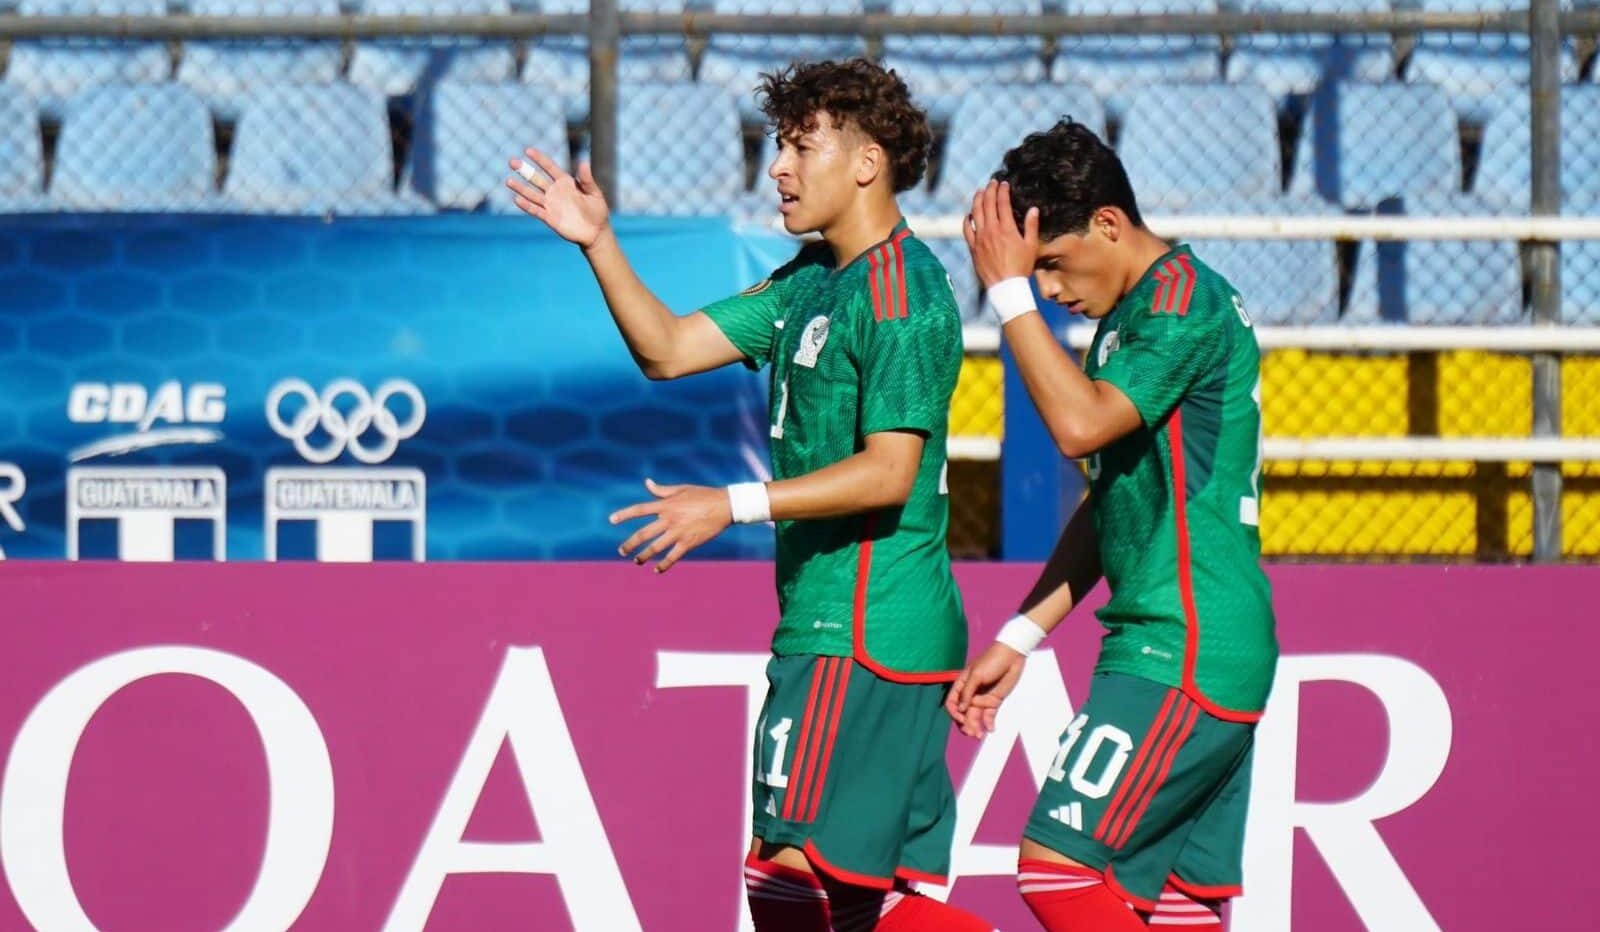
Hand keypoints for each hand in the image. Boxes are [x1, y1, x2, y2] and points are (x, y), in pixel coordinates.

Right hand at [506, 147, 610, 248]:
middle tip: (511, 161)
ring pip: (532, 194)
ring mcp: (551, 205)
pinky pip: (536, 210)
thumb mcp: (594, 193)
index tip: (527, 150)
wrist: (596, 232)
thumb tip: (583, 161)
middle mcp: (555, 192)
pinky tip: (516, 199)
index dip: (539, 159)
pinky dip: (526, 206)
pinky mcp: (549, 218)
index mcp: (566, 182)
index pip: (550, 167)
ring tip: (508, 181)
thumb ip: (587, 179)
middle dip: (524, 170)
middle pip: (536, 179)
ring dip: (520, 188)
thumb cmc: (597, 210)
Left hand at [609, 479, 731, 572]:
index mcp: (666, 505)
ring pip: (655, 548)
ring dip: (643, 556)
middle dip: (630, 544)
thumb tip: (647, 482)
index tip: (611, 520)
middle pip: (643, 534)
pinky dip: (663, 565)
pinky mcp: (688, 543)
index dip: (624, 514)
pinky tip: (656, 570)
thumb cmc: (703, 495)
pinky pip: (672, 557)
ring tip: (636, 561)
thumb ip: (662, 490)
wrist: (725, 506)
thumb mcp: (681, 489)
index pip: (639, 510)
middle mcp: (669, 519)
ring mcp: (678, 532)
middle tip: (621, 551)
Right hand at [945, 641, 1026, 738]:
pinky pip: (989, 716)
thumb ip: (967, 692)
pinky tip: (990, 729)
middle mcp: (970, 694)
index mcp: (962, 685)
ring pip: (975, 717)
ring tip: (979, 735)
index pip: (952, 703)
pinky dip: (988, 724)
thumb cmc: (991, 660)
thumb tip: (960, 709)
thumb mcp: (976, 675)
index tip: (962, 718)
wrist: (1012, 656)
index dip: (954, 713)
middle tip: (972, 733)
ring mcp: (982, 698)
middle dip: (966, 724)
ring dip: (976, 727)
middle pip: (963, 714)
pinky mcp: (994, 701)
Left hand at [963, 180, 1039, 289]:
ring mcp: (980, 238)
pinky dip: (967, 219)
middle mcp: (991, 230)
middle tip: (991, 183)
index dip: (1002, 190)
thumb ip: (1031, 226)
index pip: (1002, 202)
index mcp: (1006, 228)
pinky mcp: (973, 248)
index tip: (1003, 184)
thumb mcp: (1031, 246)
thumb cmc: (1021, 268)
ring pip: (975, 213)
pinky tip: (969, 215)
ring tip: (979, 192)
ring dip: (977, 200)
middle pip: (987, 203)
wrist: (1006, 286)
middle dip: (989, 190)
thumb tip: (1033, 209)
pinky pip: (966, 229)